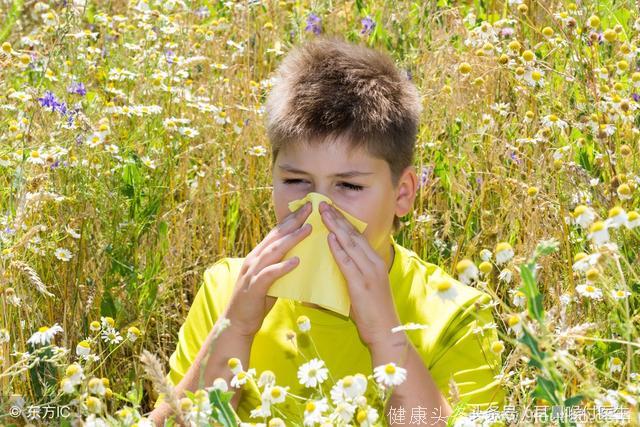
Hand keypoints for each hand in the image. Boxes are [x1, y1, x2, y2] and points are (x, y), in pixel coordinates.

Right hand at [223, 201, 312, 337]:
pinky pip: (270, 274)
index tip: (306, 208)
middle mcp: (255, 259)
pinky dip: (283, 267)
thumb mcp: (270, 279)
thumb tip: (298, 257)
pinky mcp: (254, 287)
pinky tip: (296, 261)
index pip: (276, 233)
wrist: (237, 322)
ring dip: (292, 239)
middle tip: (310, 209)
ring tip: (308, 229)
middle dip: (293, 221)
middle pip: (276, 236)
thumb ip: (280, 266)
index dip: (291, 219)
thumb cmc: (256, 301)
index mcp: (258, 256)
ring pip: (274, 251)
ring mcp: (253, 272)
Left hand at [319, 201, 400, 346]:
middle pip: (353, 235)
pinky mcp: (362, 285)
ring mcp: (369, 273)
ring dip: (335, 227)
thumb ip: (351, 274)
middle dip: (337, 218)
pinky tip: (329, 237)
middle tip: (323, 203)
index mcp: (375, 262)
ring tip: (323, 213)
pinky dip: (338, 249)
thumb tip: (334, 265)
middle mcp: (374, 263)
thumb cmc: (373, 314)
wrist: (386, 333)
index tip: (330, 209)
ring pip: (350, 244)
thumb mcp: (363, 288)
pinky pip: (348, 263)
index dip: (344, 221)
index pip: (357, 236)